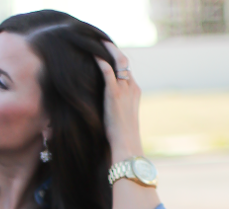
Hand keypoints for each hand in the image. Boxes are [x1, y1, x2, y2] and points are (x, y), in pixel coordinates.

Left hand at [95, 42, 142, 162]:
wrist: (127, 146)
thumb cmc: (122, 140)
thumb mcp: (120, 121)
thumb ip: (116, 110)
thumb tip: (106, 112)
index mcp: (135, 92)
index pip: (126, 71)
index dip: (117, 61)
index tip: (106, 55)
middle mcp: (132, 87)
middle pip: (124, 62)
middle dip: (113, 51)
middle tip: (100, 43)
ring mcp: (125, 89)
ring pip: (118, 62)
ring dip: (108, 50)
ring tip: (96, 43)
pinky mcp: (115, 94)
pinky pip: (108, 71)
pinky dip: (102, 60)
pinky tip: (93, 54)